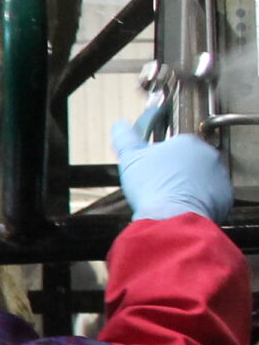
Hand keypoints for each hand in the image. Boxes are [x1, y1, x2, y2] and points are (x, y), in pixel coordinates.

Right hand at [114, 101, 235, 223]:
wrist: (170, 219)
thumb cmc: (153, 188)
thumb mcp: (130, 158)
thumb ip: (125, 137)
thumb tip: (120, 125)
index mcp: (188, 141)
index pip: (174, 143)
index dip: (160, 156)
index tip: (152, 167)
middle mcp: (209, 155)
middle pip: (190, 160)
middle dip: (176, 170)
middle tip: (159, 182)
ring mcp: (220, 175)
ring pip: (201, 177)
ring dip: (188, 184)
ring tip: (170, 196)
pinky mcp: (225, 196)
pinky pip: (211, 195)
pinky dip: (199, 199)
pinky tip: (182, 204)